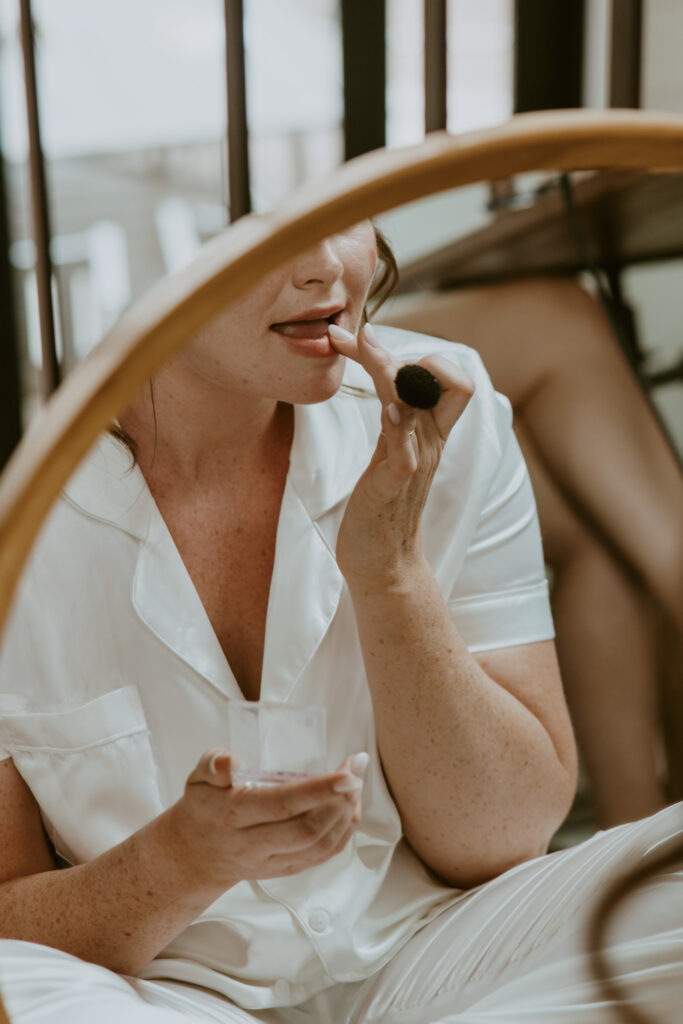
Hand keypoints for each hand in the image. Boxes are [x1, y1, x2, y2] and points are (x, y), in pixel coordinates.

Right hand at [166, 749, 367, 891]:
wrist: (194, 853)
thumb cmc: (204, 805)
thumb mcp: (198, 776)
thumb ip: (213, 764)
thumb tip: (231, 761)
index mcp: (233, 815)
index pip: (281, 805)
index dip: (317, 791)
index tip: (345, 773)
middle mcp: (252, 844)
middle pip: (306, 829)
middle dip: (340, 801)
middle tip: (356, 771)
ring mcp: (271, 862)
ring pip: (318, 846)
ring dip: (346, 816)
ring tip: (357, 786)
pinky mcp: (284, 870)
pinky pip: (320, 856)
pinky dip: (343, 833)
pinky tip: (351, 809)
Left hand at [328, 323, 473, 587]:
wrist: (382, 563)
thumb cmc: (382, 507)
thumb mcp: (394, 455)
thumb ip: (398, 423)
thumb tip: (391, 389)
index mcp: (429, 433)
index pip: (452, 380)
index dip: (421, 357)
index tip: (372, 347)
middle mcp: (428, 442)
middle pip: (441, 380)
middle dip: (397, 351)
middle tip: (354, 333)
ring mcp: (414, 461)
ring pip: (414, 403)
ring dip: (386, 370)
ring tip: (359, 344)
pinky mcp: (395, 484)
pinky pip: (405, 450)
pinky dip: (398, 426)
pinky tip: (386, 410)